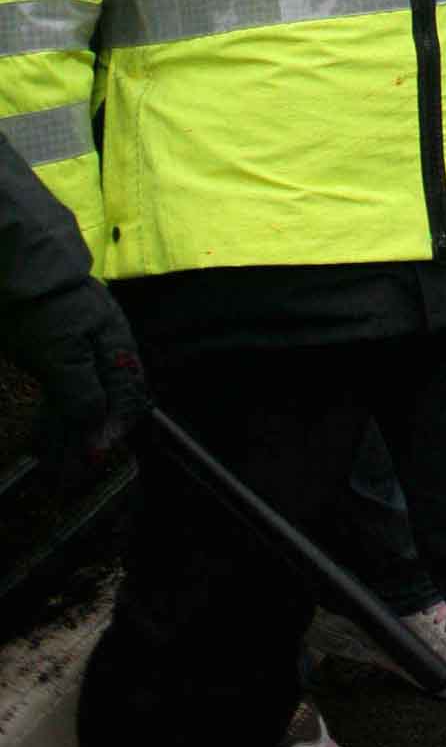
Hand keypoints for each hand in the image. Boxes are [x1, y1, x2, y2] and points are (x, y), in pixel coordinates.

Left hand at [13, 275, 145, 476]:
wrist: (18, 268)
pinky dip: (54, 419)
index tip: (90, 464)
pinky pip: (61, 394)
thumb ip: (83, 395)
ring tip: (50, 464)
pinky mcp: (55, 351)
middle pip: (103, 405)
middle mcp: (103, 351)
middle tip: (66, 478)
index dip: (110, 434)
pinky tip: (42, 437)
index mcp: (116, 349)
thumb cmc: (45, 310)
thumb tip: (98, 438)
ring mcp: (78, 350)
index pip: (126, 401)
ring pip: (80, 402)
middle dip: (85, 443)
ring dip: (67, 435)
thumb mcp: (64, 356)